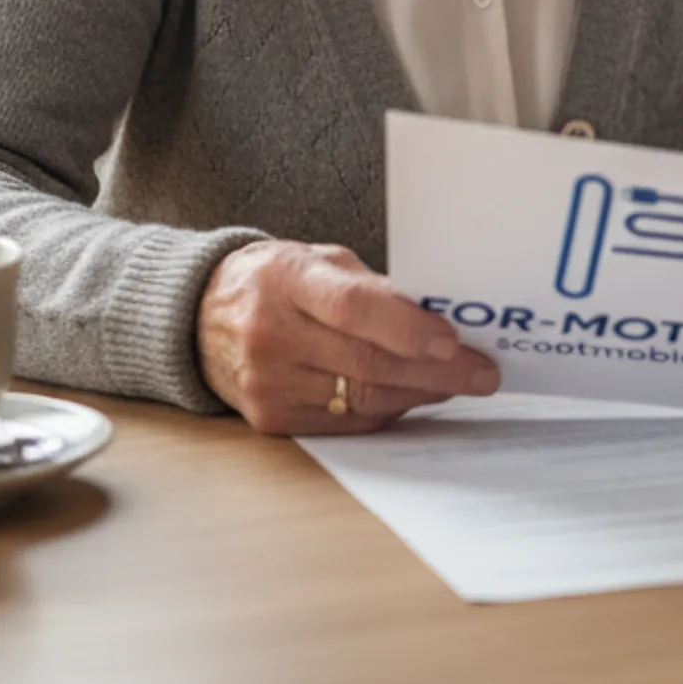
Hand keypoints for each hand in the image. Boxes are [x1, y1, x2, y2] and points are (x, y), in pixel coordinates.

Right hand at [196, 240, 499, 433]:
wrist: (201, 316)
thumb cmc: (275, 280)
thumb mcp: (320, 261)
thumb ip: (373, 287)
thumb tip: (439, 314)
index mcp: (288, 281)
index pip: (353, 308)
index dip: (407, 326)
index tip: (453, 339)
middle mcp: (273, 335)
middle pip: (366, 362)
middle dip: (436, 371)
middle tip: (481, 372)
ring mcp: (269, 383)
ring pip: (362, 398)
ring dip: (421, 392)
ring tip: (460, 382)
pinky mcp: (270, 419)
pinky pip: (346, 421)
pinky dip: (389, 408)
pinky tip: (416, 395)